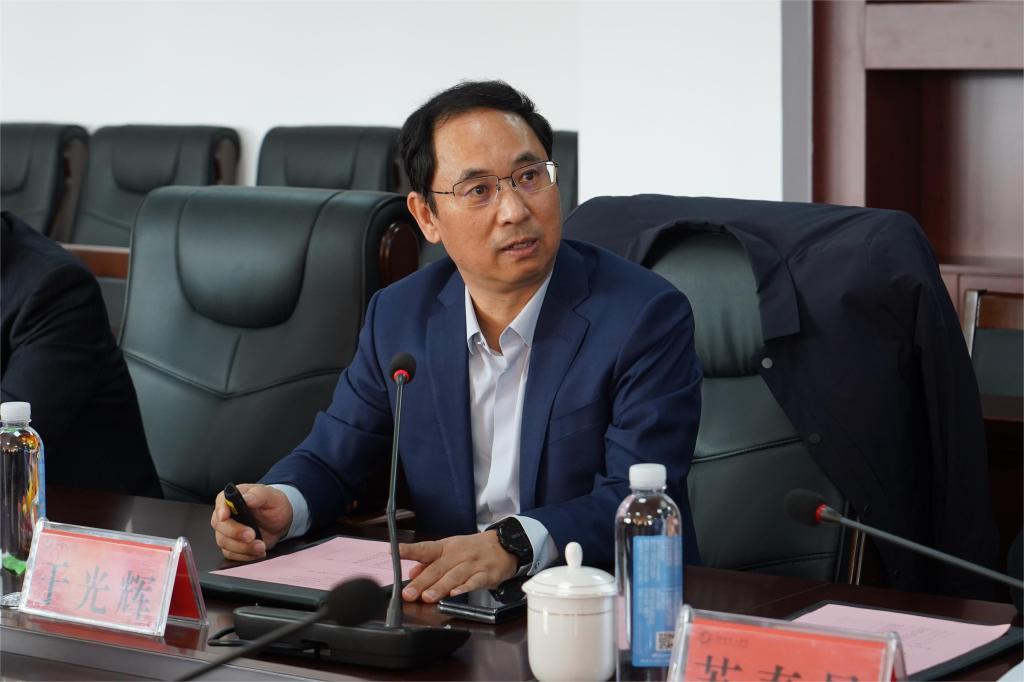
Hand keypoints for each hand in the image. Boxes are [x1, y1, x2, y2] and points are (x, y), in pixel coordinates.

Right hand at [210, 483, 291, 560]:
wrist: (281, 522)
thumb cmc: (274, 505)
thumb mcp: (272, 496)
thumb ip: (259, 494)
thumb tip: (247, 497)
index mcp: (234, 497)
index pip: (221, 501)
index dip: (221, 509)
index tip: (225, 516)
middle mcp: (227, 514)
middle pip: (219, 524)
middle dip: (235, 532)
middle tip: (252, 535)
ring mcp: (227, 531)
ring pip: (224, 542)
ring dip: (242, 547)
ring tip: (260, 546)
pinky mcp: (232, 545)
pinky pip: (231, 554)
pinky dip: (245, 555)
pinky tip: (258, 552)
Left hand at [397, 530, 517, 602]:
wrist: (503, 545)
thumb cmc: (472, 549)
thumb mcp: (450, 550)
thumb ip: (430, 562)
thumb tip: (412, 572)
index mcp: (446, 547)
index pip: (425, 548)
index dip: (409, 550)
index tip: (393, 550)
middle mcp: (457, 554)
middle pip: (437, 568)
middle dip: (422, 581)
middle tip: (408, 593)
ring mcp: (472, 564)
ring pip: (454, 576)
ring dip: (440, 587)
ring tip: (427, 597)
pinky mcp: (486, 574)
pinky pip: (474, 581)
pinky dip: (465, 587)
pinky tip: (455, 594)